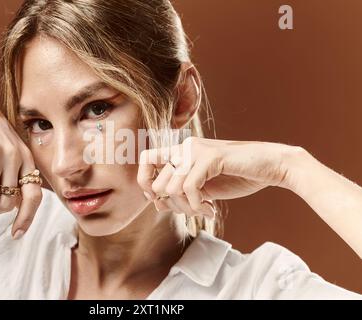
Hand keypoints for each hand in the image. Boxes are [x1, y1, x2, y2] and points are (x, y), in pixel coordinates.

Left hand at [137, 136, 299, 216]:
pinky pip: (188, 188)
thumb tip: (156, 203)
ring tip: (205, 210)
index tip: (162, 200)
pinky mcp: (210, 156)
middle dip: (172, 205)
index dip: (146, 183)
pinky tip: (211, 210)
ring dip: (186, 208)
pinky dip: (196, 206)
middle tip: (193, 210)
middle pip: (156, 182)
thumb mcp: (202, 189)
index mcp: (181, 150)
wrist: (270, 167)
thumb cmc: (237, 177)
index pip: (145, 159)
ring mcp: (197, 149)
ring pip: (170, 187)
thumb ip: (180, 193)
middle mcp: (185, 146)